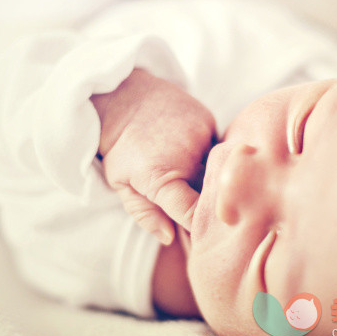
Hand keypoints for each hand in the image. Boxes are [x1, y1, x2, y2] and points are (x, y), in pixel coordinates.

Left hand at [93, 69, 214, 244]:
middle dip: (202, 200)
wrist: (123, 98)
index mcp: (160, 178)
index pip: (191, 213)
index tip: (197, 228)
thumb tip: (170, 238)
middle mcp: (186, 157)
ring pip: (215, 170)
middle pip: (208, 193)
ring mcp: (200, 136)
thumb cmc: (120, 148)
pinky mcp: (208, 121)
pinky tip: (188, 146)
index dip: (197, 224)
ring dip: (205, 174)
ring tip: (184, 166)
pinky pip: (217, 147)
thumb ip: (145, 214)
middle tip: (186, 195)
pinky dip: (207, 153)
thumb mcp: (121, 184)